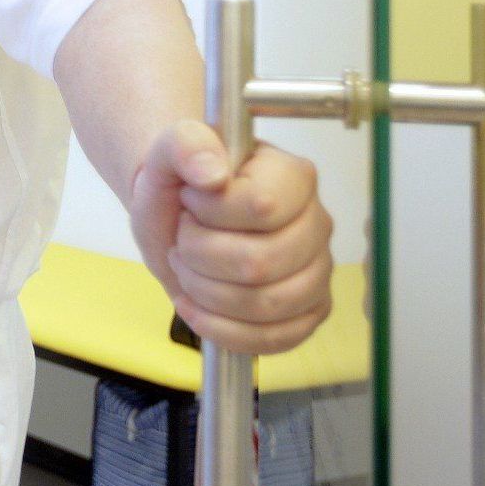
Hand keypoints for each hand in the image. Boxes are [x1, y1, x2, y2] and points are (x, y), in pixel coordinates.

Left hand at [129, 119, 333, 354]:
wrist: (174, 219)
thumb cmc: (178, 185)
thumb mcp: (167, 154)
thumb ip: (185, 145)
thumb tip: (212, 172)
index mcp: (293, 177)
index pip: (261, 207)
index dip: (210, 213)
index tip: (189, 201)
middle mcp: (316, 224)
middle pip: (260, 263)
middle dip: (200, 256)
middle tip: (182, 239)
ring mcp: (317, 272)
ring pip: (265, 305)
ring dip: (205, 291)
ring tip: (187, 267)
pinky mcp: (307, 313)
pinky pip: (273, 339)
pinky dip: (220, 328)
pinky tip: (193, 305)